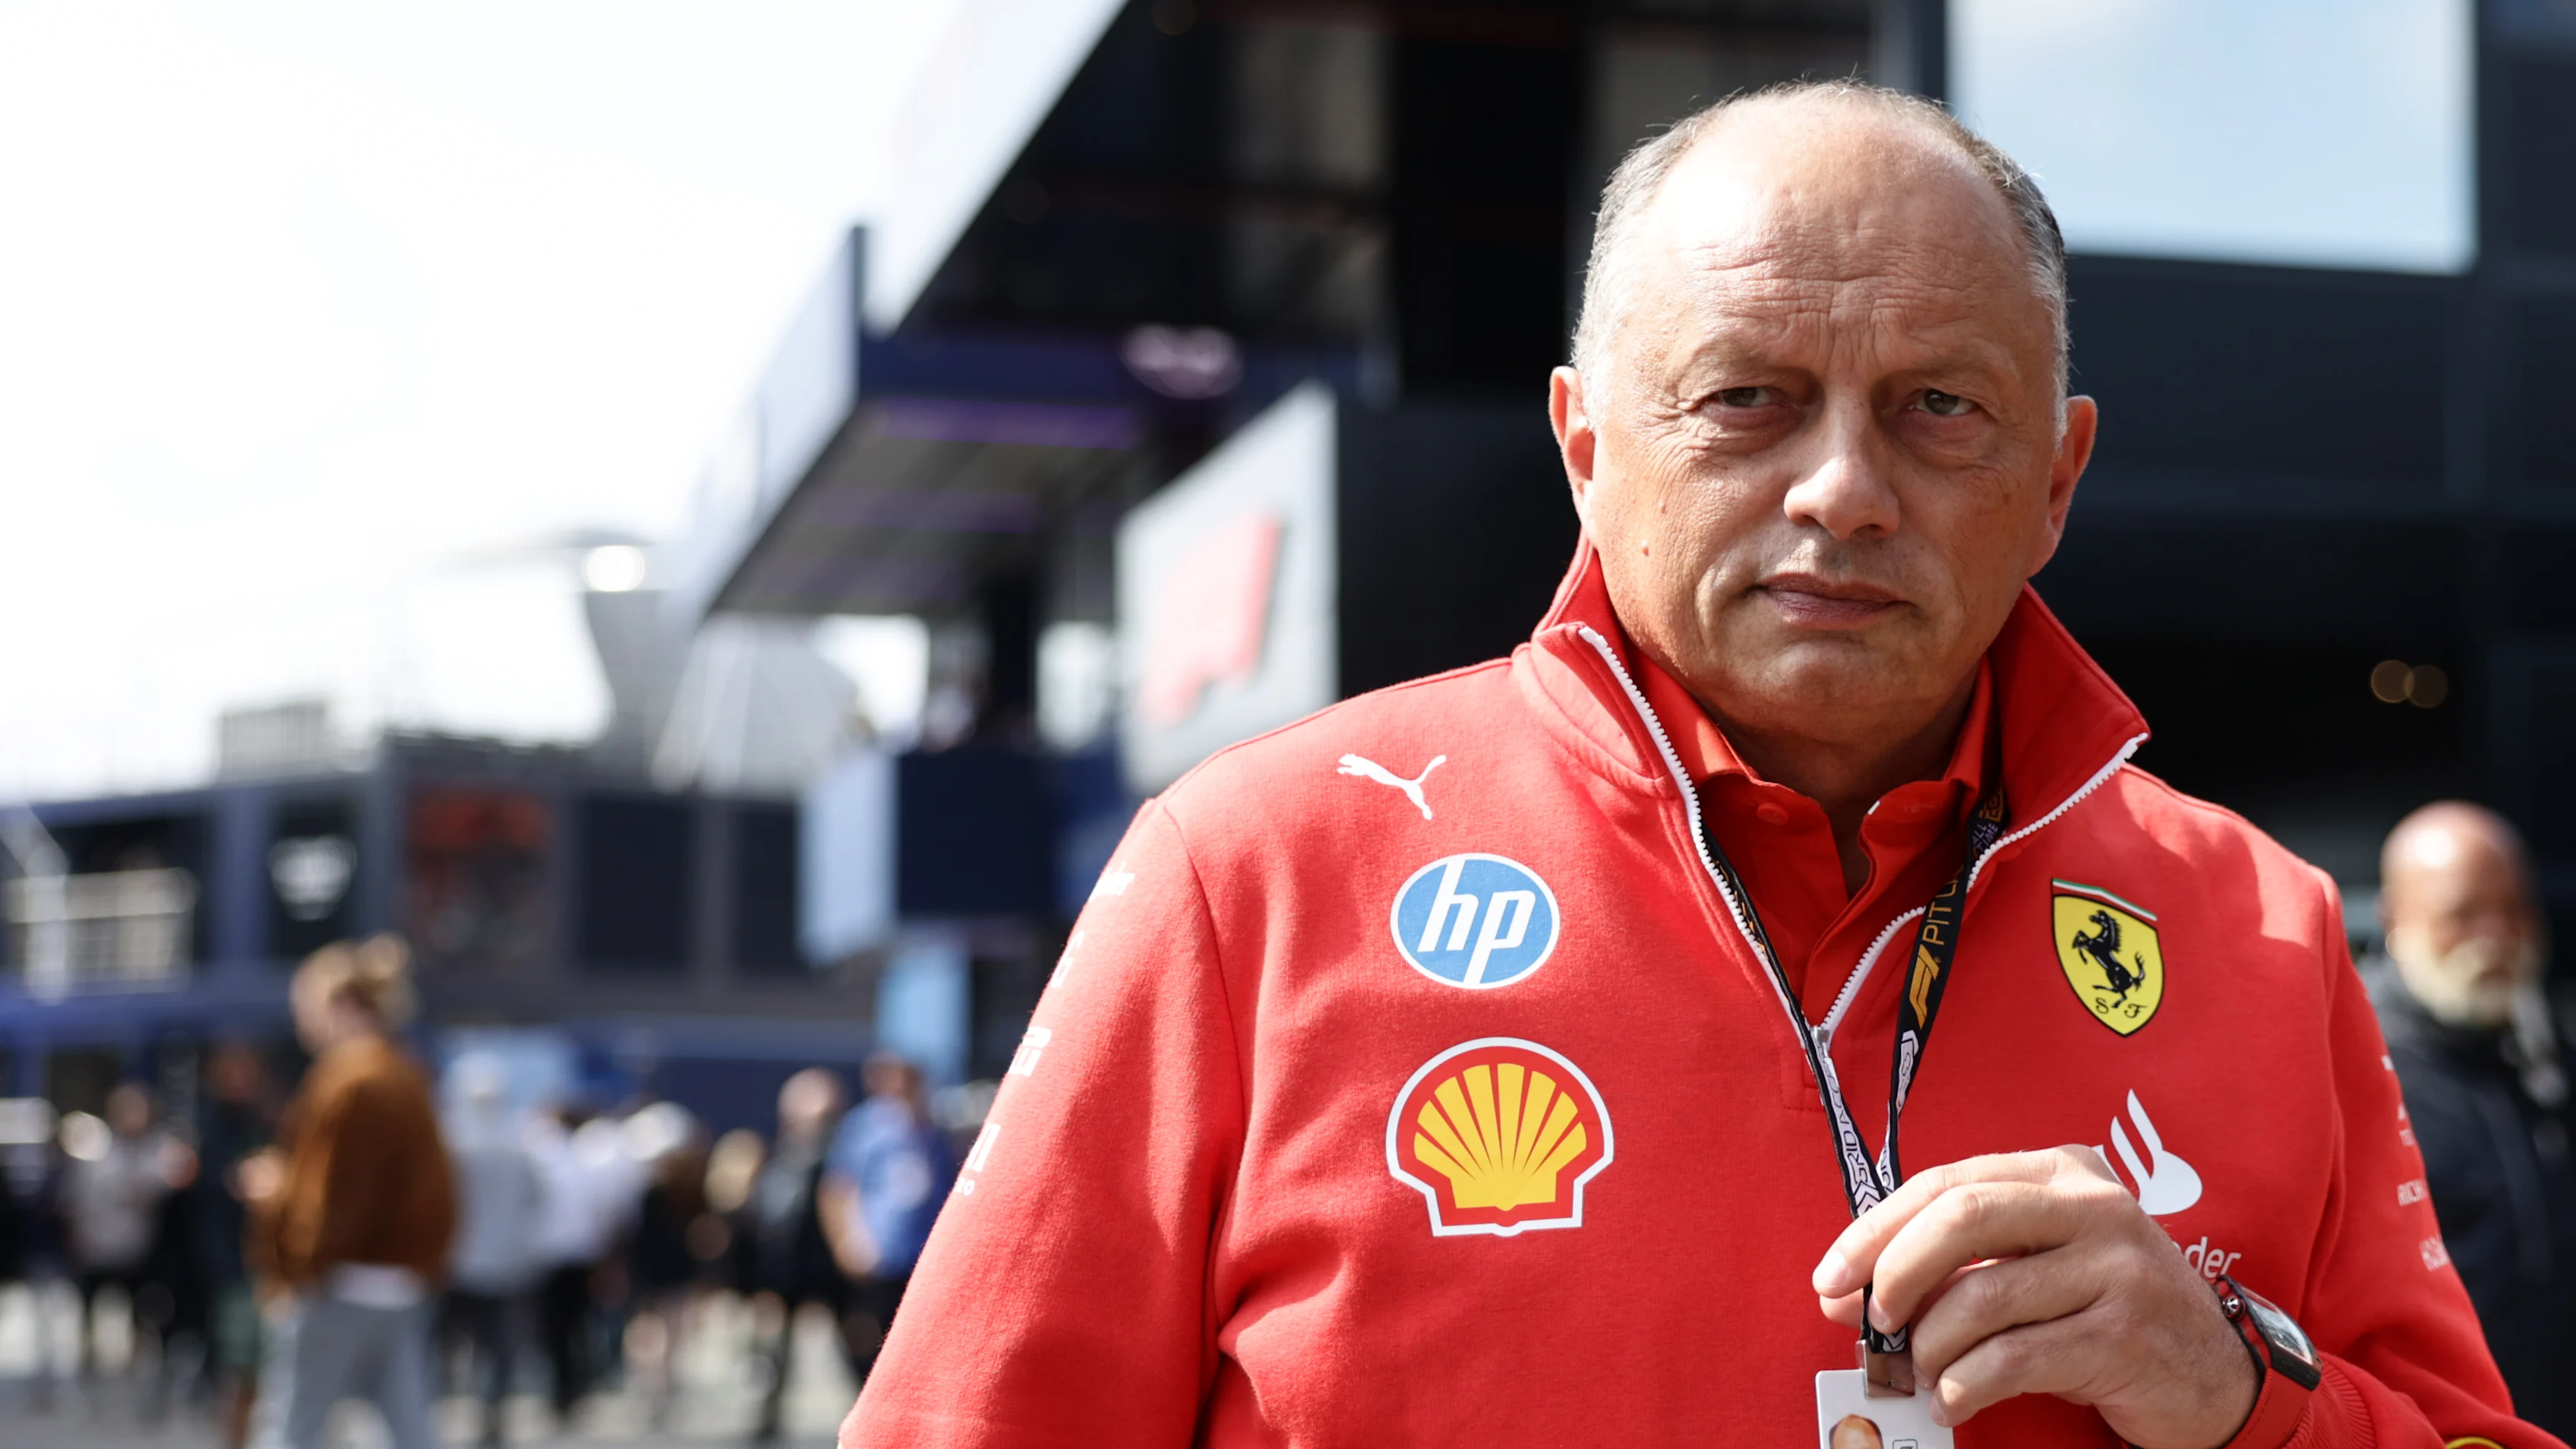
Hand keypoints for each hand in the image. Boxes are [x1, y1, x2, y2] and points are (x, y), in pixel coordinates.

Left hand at [1811, 1147, 2258, 1448]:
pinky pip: (2014, 1358)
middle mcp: (2095, 1206)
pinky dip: (1965, 1385)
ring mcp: (2117, 1269)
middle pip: (1961, 1218)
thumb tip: (1845, 1295)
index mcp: (2062, 1171)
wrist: (2216, 1372)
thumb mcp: (2037, 1266)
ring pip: (1982, 1297)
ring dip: (1929, 1345)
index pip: (1946, 1183)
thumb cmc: (2105, 1311)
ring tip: (1920, 1372)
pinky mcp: (2124, 1336)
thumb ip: (1954, 1267)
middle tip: (1871, 1321)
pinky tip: (1955, 1399)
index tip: (1830, 1276)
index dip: (1876, 1229)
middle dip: (1893, 1272)